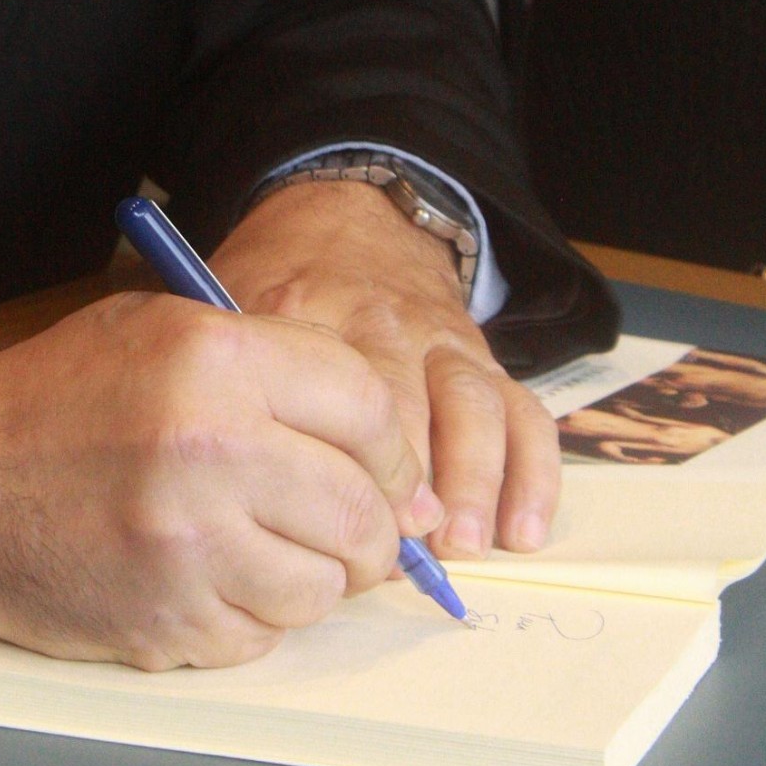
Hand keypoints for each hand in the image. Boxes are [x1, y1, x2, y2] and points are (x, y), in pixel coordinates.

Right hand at [0, 287, 441, 668]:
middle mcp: (212, 448)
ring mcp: (189, 545)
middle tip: (338, 518)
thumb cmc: (57, 396)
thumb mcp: (163, 329)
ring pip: (324, 586)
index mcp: (215, 359)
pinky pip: (263, 635)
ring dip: (308, 572)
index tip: (378, 462)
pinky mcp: (167, 620)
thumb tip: (392, 460)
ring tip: (258, 541)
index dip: (388, 442)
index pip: (370, 406)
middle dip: (368, 523)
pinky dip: (251, 613)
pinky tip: (208, 572)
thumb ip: (279, 371)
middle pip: (362, 509)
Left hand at [210, 178, 559, 560]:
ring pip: (472, 404)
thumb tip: (245, 494)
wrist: (345, 217)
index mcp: (310, 310)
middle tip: (400, 548)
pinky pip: (524, 412)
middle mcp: (384, 323)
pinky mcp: (483, 357)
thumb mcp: (233, 299)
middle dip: (408, 480)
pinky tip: (522, 532)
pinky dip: (532, 475)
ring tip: (460, 544)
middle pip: (405, 400)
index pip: (325, 387)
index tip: (329, 520)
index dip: (335, 459)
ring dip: (473, 480)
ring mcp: (441, 340)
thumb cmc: (278, 280)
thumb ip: (233, 375)